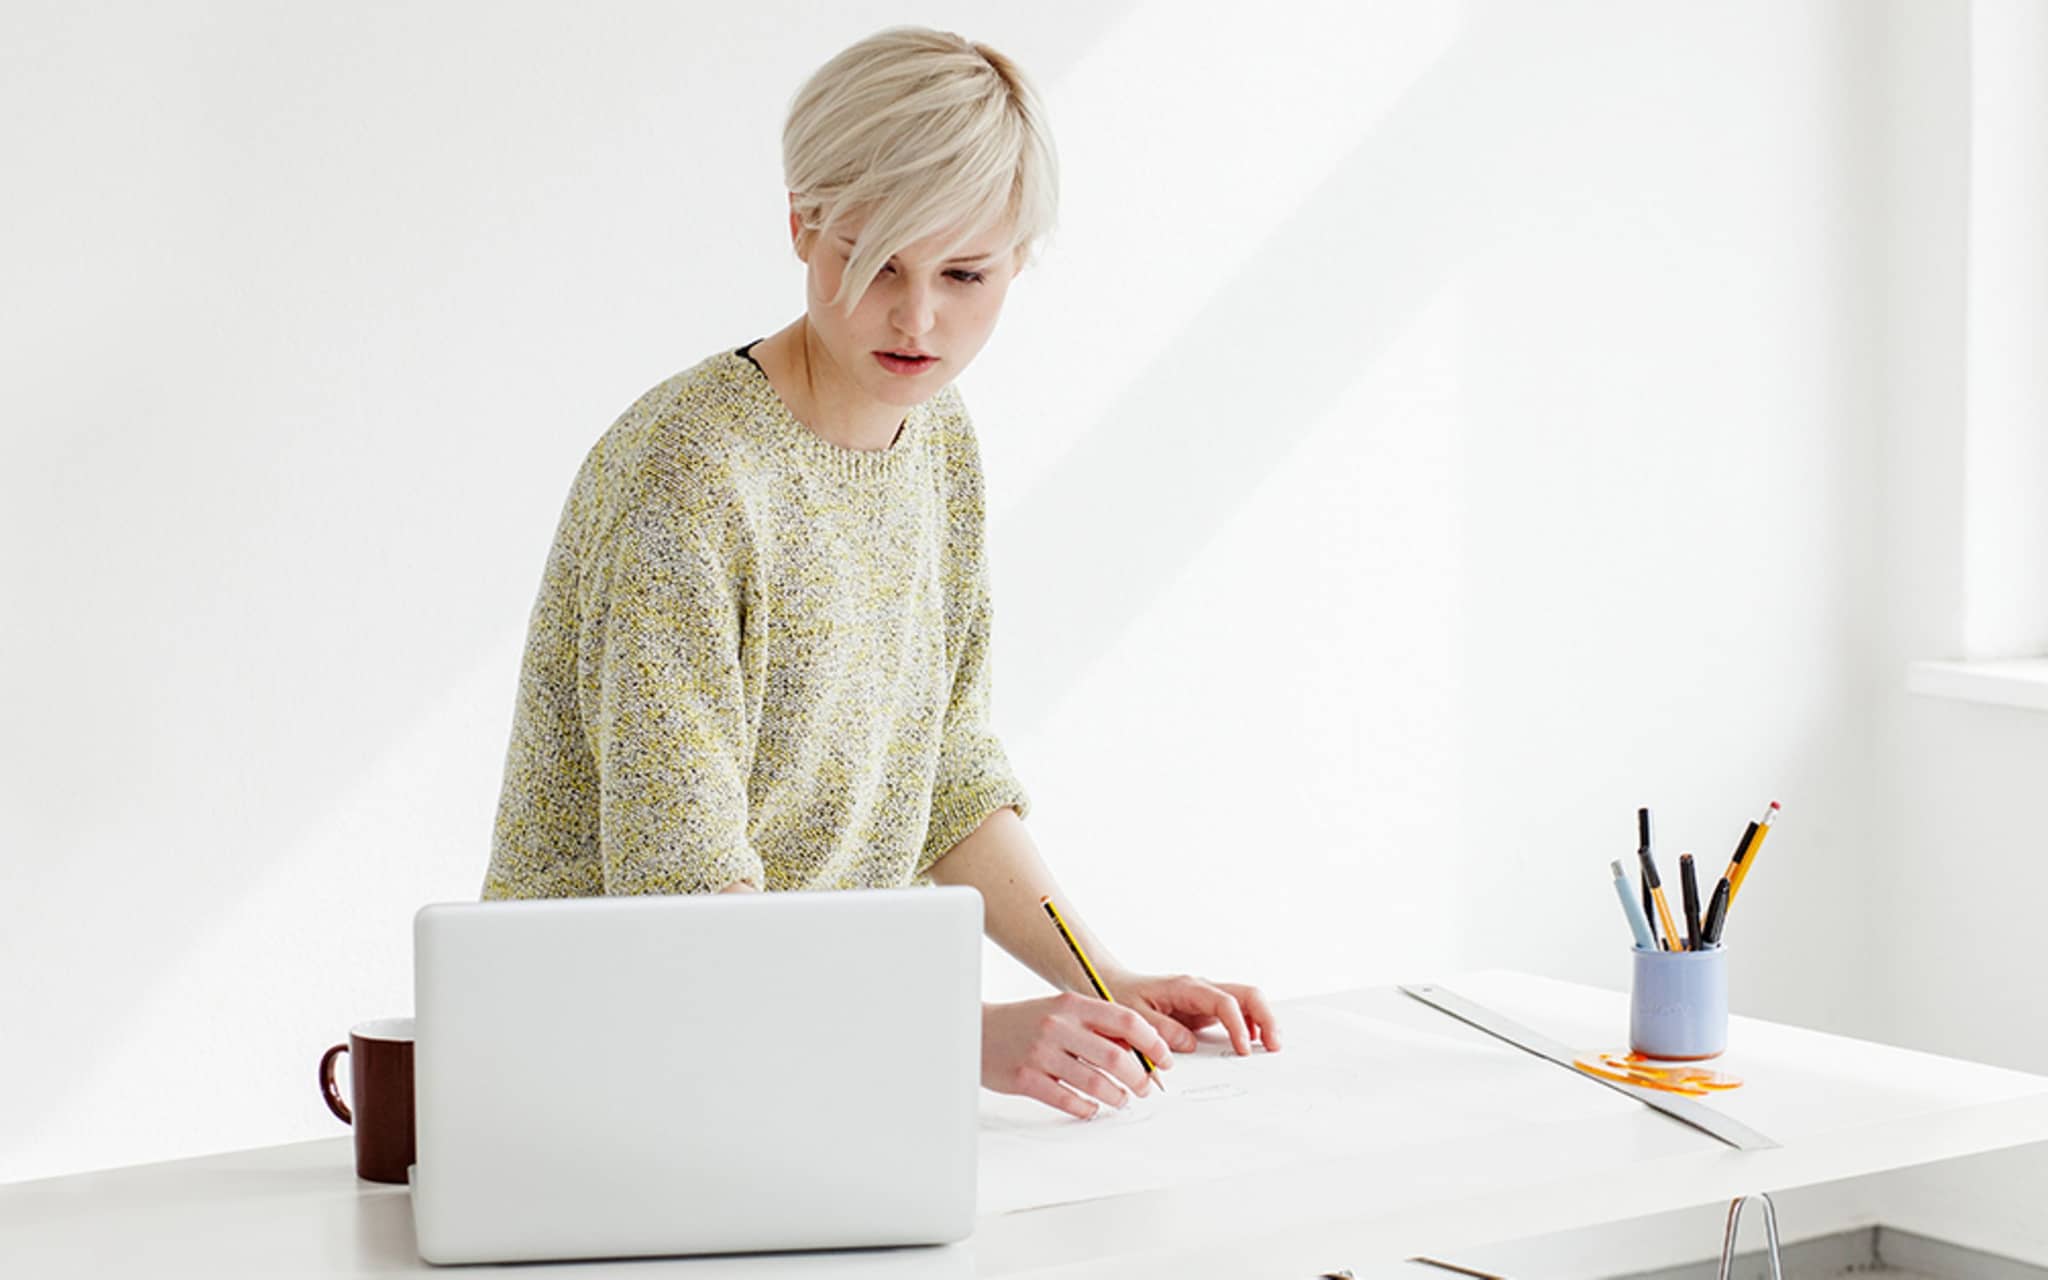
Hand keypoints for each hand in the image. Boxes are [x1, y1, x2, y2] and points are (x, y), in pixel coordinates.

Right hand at [982, 993, 1177, 1119]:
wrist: (976, 1029)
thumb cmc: (1024, 1022)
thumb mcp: (1060, 1010)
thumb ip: (1094, 1024)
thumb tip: (1135, 1050)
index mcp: (1071, 1005)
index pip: (1125, 1020)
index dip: (1152, 1042)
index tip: (1165, 1058)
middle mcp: (1057, 1026)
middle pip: (1115, 1056)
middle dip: (1139, 1077)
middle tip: (1145, 1087)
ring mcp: (1041, 1053)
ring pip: (1095, 1082)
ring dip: (1117, 1096)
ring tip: (1121, 1100)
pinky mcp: (1026, 1078)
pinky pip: (1068, 1099)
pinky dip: (1087, 1107)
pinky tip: (1091, 1108)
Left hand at [1099, 969, 1281, 1055]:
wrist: (1112, 987)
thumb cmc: (1121, 998)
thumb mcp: (1132, 1016)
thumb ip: (1159, 1029)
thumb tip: (1188, 1044)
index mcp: (1186, 988)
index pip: (1224, 1002)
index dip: (1238, 1025)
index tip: (1243, 1049)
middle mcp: (1202, 989)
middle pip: (1247, 994)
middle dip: (1266, 1018)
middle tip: (1275, 1046)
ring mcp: (1206, 998)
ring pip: (1247, 1002)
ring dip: (1263, 1022)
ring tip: (1270, 1048)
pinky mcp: (1205, 1010)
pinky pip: (1237, 1013)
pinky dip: (1251, 1026)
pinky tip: (1252, 1045)